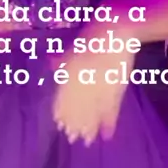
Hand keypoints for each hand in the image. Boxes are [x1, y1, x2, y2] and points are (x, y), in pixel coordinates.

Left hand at [52, 29, 134, 145]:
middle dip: (74, 123)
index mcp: (71, 70)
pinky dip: (108, 121)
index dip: (62, 111)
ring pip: (93, 110)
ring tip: (86, 139)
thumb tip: (50, 62)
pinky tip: (107, 133)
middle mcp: (83, 79)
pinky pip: (111, 107)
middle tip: (72, 137)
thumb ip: (62, 59)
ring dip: (89, 126)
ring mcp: (100, 83)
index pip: (64, 96)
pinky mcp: (116, 86)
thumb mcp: (73, 47)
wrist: (115, 28)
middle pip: (77, 107)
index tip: (60, 124)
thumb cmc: (92, 37)